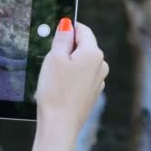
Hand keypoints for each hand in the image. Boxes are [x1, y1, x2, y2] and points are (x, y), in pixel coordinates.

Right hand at [34, 18, 108, 137]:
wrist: (59, 125)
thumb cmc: (56, 92)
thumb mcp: (53, 58)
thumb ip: (61, 38)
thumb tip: (66, 25)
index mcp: (94, 53)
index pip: (82, 30)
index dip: (67, 29)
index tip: (54, 35)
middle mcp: (101, 66)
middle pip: (82, 46)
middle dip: (66, 49)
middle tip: (50, 61)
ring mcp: (98, 81)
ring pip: (81, 63)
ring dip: (67, 65)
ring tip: (53, 78)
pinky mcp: (92, 93)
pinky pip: (80, 78)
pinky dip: (70, 78)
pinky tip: (59, 89)